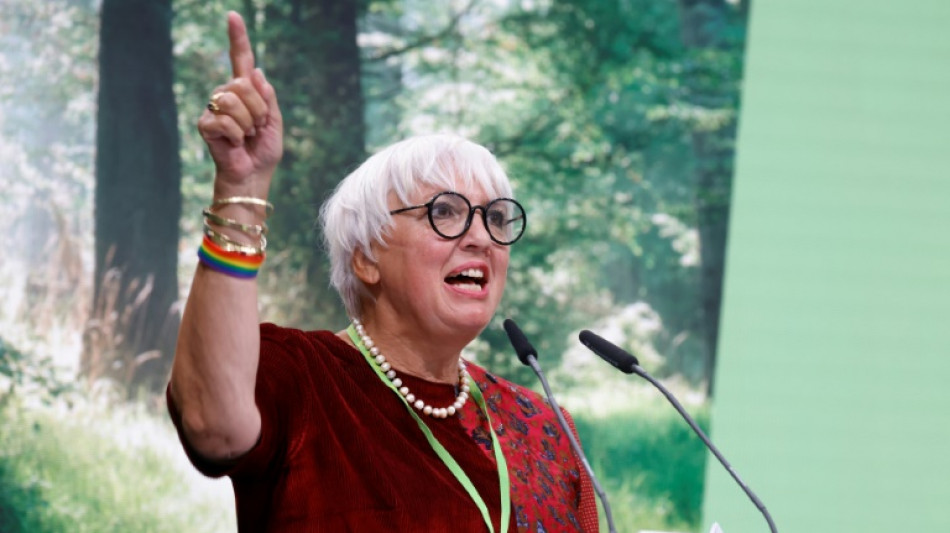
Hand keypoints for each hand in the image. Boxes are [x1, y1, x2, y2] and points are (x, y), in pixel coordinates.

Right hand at [198, 11, 282, 199]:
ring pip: (233, 100)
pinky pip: (225, 120)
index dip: (238, 38)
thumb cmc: (263, 151)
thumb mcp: (274, 122)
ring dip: (248, 122)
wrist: (253, 176)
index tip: (233, 16)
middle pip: (242, 84)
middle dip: (258, 109)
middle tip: (257, 128)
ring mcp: (214, 108)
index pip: (241, 60)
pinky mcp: (205, 124)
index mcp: (247, 92)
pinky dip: (237, 135)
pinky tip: (235, 144)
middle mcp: (227, 95)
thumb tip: (257, 72)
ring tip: (247, 136)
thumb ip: (268, 97)